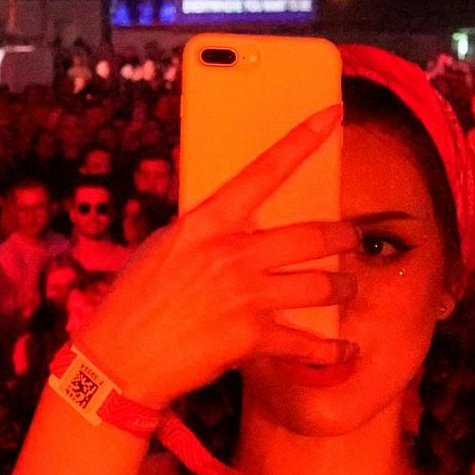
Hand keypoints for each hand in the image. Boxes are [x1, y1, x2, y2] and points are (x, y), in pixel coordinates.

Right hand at [70, 106, 358, 402]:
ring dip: (344, 287)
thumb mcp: (166, 246)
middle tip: (354, 239)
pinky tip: (344, 348)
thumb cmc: (136, 300)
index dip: (302, 141)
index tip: (331, 116)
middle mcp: (232, 254)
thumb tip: (239, 220)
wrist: (120, 358)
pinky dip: (331, 349)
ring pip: (320, 285)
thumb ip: (206, 231)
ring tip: (347, 288)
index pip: (263, 171)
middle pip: (312, 236)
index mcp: (207, 222)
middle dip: (345, 237)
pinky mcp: (252, 338)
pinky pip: (308, 342)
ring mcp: (245, 296)